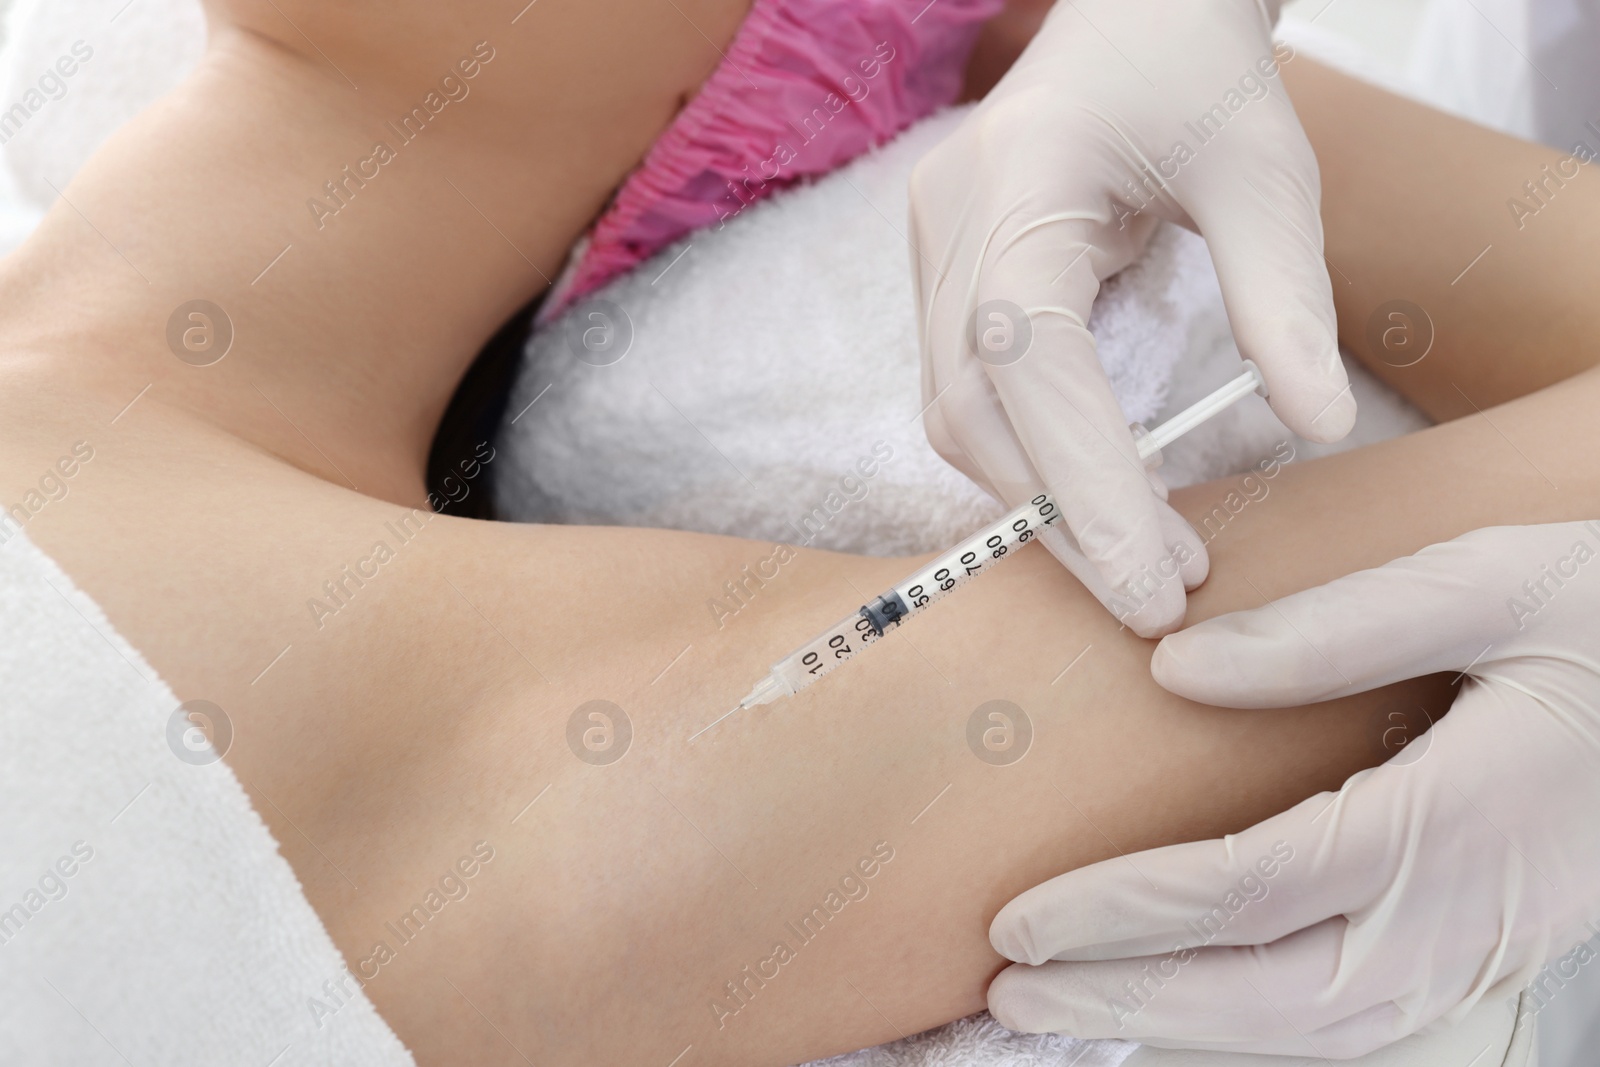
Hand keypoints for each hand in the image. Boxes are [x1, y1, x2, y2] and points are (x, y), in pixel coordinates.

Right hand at [909, 0, 1353, 636]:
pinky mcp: (944, 276)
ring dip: (1039, 499)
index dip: (1082, 482)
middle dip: (1061, 516)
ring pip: (954, 416)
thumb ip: (1285, 296)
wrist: (1130, 18)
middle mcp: (953, 223)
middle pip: (971, 410)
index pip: (1030, 359)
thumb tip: (1315, 426)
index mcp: (1023, 181)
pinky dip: (1027, 457)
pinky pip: (965, 394)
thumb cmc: (1198, 75)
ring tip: (1141, 553)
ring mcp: (933, 251)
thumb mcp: (1267, 170)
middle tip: (1162, 593)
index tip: (1152, 582)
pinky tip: (1096, 486)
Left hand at [985, 523, 1599, 1057]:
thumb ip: (1332, 630)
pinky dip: (1256, 1033)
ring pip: (1312, 1034)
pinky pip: (1354, 1026)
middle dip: (1127, 1003)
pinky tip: (1188, 1008)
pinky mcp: (1487, 953)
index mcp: (1456, 820)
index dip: (1124, 914)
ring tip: (1067, 1012)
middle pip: (1269, 1000)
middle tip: (1006, 994)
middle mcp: (1464, 915)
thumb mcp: (1487, 585)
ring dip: (1180, 1031)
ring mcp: (1482, 951)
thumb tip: (1174, 665)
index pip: (1249, 892)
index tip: (1021, 920)